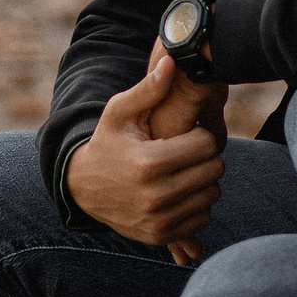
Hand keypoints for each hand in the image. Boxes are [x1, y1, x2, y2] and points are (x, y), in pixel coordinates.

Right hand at [65, 54, 224, 263]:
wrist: (82, 188)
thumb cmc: (107, 142)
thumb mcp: (119, 112)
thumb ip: (149, 88)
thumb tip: (174, 61)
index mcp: (149, 161)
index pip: (207, 144)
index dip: (200, 134)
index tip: (187, 133)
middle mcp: (156, 195)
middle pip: (214, 169)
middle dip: (204, 156)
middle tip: (187, 151)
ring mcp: (159, 219)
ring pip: (212, 195)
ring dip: (202, 180)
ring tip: (182, 169)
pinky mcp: (161, 236)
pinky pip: (202, 219)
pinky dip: (196, 205)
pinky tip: (178, 191)